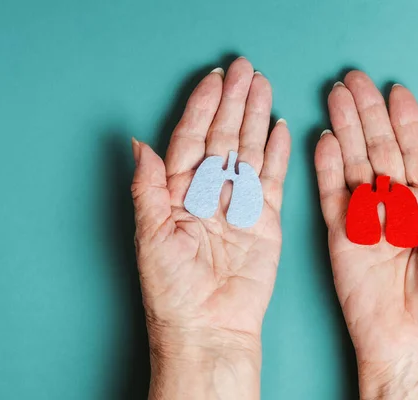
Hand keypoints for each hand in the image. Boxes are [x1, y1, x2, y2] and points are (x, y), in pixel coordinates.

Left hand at [131, 57, 290, 398]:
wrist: (209, 326)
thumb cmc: (173, 289)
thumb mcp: (151, 234)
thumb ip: (148, 186)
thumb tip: (137, 143)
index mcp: (178, 192)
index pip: (191, 139)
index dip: (203, 108)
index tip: (214, 79)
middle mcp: (209, 192)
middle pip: (223, 137)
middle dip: (234, 102)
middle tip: (246, 69)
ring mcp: (239, 203)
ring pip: (249, 150)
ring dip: (256, 118)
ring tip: (263, 87)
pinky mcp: (265, 218)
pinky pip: (272, 178)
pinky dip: (277, 153)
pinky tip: (279, 129)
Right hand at [315, 72, 417, 399]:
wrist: (410, 348)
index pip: (415, 154)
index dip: (406, 123)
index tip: (397, 92)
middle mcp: (396, 207)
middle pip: (381, 151)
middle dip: (368, 115)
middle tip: (355, 81)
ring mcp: (365, 219)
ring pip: (354, 165)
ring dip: (346, 131)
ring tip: (336, 98)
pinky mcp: (340, 236)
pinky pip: (331, 196)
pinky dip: (327, 169)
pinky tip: (326, 141)